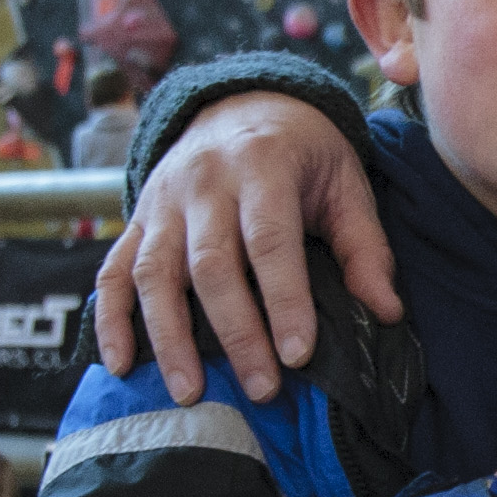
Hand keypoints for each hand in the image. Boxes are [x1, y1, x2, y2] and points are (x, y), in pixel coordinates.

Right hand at [95, 96, 401, 405]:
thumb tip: (386, 311)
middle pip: (211, 265)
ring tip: (191, 392)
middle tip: (262, 389)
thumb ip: (364, 246)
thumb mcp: (345, 182)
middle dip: (236, 333)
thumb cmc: (303, 155)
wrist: (240, 104)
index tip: (298, 355)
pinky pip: (112, 272)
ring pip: (154, 273)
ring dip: (169, 337)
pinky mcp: (136, 221)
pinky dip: (110, 319)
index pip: (269, 240)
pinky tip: (120, 363)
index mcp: (263, 165)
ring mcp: (162, 202)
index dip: (284, 300)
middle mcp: (204, 182)